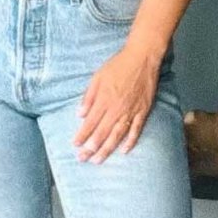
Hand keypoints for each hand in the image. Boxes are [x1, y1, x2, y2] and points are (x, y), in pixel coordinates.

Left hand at [75, 41, 160, 162]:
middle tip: (82, 159)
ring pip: (117, 135)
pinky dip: (130, 141)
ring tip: (98, 160)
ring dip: (106, 149)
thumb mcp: (97, 77)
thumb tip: (80, 114)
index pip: (90, 123)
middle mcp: (116, 109)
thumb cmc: (118, 65)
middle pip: (102, 133)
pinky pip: (136, 129)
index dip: (82, 135)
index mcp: (104, 100)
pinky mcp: (143, 111)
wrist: (142, 58)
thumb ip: (88, 97)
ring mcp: (131, 111)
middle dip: (90, 148)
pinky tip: (123, 151)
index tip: (75, 146)